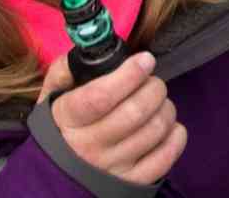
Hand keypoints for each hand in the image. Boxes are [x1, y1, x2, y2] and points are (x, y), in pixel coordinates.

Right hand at [40, 51, 186, 185]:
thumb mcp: (53, 96)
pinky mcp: (133, 182)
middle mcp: (89, 147)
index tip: (145, 60)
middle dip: (153, 88)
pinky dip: (175, 135)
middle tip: (152, 82)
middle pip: (135, 112)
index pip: (101, 97)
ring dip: (165, 108)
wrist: (57, 174)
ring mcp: (113, 167)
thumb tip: (89, 47)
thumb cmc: (62, 126)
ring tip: (158, 102)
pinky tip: (167, 125)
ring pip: (154, 130)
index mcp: (68, 120)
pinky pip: (166, 155)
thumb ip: (66, 68)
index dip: (129, 75)